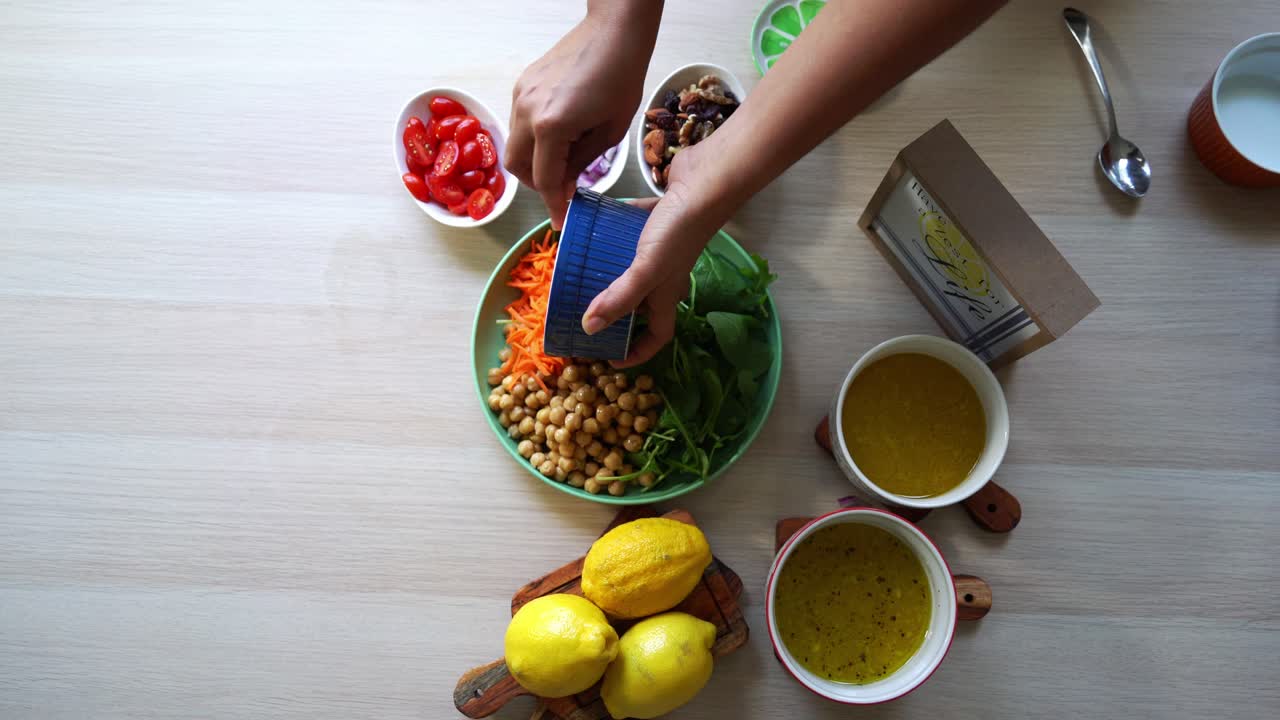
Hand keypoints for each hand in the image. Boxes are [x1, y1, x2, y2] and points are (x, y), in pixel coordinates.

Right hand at [506, 5, 660, 227]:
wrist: (613, 31)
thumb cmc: (622, 76)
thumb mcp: (610, 132)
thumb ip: (581, 163)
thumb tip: (565, 186)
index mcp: (551, 126)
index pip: (544, 180)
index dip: (554, 204)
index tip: (561, 220)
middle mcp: (527, 111)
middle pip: (518, 167)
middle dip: (538, 184)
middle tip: (563, 189)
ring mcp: (520, 96)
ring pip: (514, 145)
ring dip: (534, 162)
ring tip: (564, 162)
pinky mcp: (522, 85)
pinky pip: (519, 123)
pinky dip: (533, 139)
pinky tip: (559, 137)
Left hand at [581, 141, 732, 367]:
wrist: (706, 181)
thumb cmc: (680, 230)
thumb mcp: (646, 269)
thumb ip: (620, 298)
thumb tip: (589, 329)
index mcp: (666, 294)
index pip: (657, 335)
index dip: (637, 353)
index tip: (611, 359)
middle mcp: (665, 274)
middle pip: (641, 304)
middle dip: (616, 313)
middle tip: (584, 313)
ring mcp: (662, 247)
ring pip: (633, 268)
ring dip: (610, 272)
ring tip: (580, 272)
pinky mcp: (657, 220)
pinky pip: (630, 232)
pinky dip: (612, 232)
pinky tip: (592, 227)